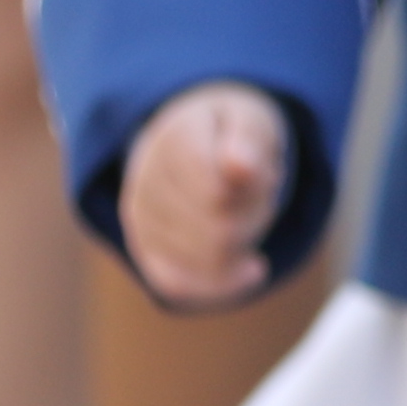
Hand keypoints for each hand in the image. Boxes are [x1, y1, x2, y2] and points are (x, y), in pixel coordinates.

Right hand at [119, 81, 293, 309]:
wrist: (194, 141)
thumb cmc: (231, 134)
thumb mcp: (251, 121)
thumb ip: (249, 141)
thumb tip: (240, 169)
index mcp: (173, 140)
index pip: (218, 193)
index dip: (255, 192)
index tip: (266, 173)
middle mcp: (145, 180)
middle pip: (219, 230)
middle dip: (256, 218)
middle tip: (262, 195)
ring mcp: (141, 219)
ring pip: (208, 259)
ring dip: (246, 242)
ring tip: (247, 212)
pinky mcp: (145, 250)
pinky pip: (178, 285)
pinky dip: (223, 283)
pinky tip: (254, 269)